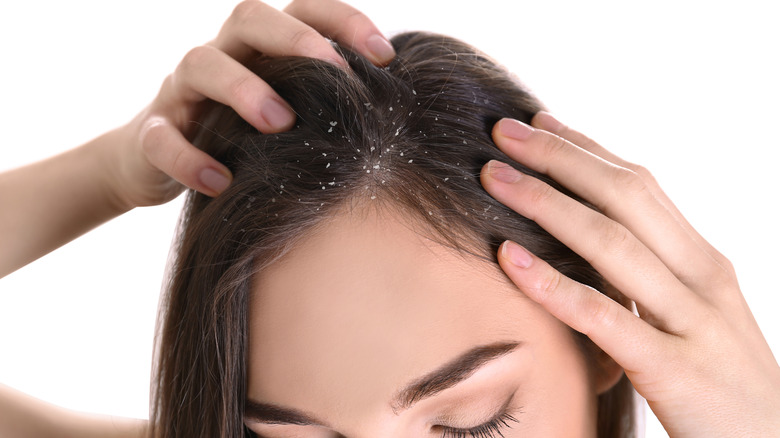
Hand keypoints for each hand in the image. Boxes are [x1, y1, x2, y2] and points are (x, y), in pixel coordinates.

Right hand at [107, 0, 394, 208]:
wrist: (156, 162)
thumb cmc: (240, 136)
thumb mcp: (285, 115)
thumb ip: (324, 107)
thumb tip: (396, 117)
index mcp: (260, 48)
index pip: (303, 10)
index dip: (344, 22)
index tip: (386, 56)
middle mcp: (222, 55)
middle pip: (249, 18)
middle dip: (294, 40)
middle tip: (336, 74)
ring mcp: (182, 91)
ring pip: (201, 64)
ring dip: (243, 88)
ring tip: (280, 123)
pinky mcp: (152, 132)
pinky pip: (161, 138)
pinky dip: (189, 157)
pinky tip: (221, 181)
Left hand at [480, 113, 779, 436]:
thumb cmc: (720, 381)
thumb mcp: (692, 313)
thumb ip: (652, 273)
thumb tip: (594, 235)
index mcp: (702, 260)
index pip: (639, 186)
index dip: (586, 149)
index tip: (539, 122)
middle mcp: (701, 278)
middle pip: (624, 197)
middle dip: (560, 158)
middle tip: (503, 130)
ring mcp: (691, 321)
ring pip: (611, 245)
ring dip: (545, 204)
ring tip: (492, 178)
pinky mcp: (673, 370)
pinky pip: (604, 317)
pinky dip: (553, 284)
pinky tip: (508, 258)